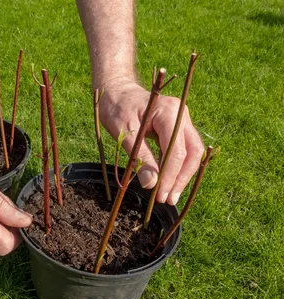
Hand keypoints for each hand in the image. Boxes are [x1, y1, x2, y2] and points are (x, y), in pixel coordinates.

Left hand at [99, 81, 204, 204]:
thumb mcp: (124, 133)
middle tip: (169, 199)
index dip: (171, 176)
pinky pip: (182, 149)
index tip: (161, 195)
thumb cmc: (117, 107)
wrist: (116, 90)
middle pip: (191, 152)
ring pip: (191, 152)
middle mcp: (181, 114)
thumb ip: (140, 157)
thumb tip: (151, 184)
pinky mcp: (176, 127)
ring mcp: (181, 120)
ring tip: (169, 195)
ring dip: (182, 175)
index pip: (177, 150)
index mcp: (169, 112)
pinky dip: (176, 166)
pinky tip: (168, 182)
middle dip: (182, 178)